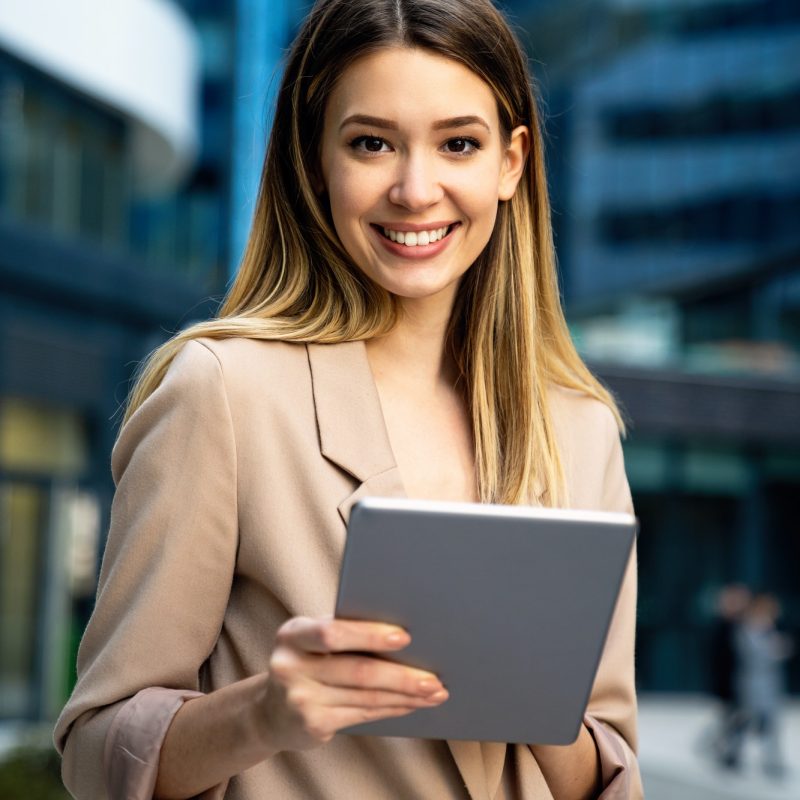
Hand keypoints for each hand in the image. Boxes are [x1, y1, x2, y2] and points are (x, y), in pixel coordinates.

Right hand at [259, 616, 447, 751]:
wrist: (270, 712)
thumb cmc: (306, 662)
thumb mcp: (311, 640)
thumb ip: (342, 631)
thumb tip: (402, 634)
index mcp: (293, 634)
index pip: (332, 632)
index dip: (370, 635)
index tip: (404, 637)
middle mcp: (291, 666)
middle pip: (357, 670)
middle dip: (401, 675)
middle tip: (433, 677)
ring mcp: (300, 699)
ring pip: (365, 696)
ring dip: (405, 695)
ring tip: (434, 691)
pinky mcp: (312, 725)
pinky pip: (362, 714)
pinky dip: (392, 708)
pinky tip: (412, 704)